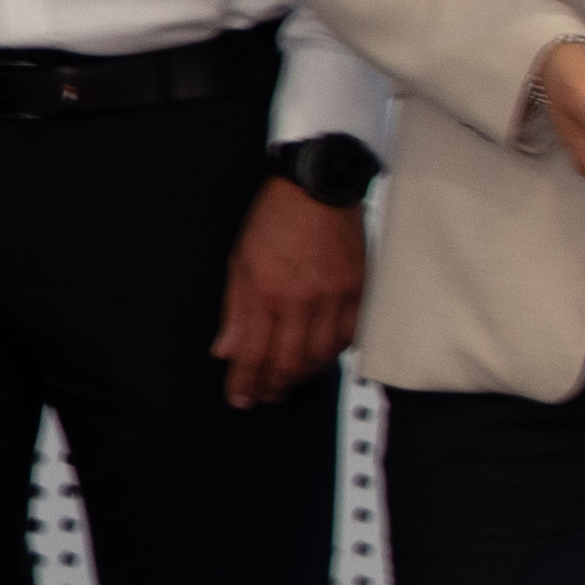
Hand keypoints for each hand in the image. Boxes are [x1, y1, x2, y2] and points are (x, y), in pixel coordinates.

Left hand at [212, 178, 367, 407]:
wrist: (318, 187)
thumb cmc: (276, 218)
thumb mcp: (238, 261)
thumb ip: (233, 311)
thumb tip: (225, 350)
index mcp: (266, 292)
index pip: (253, 354)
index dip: (244, 382)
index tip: (239, 397)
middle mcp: (302, 300)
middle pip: (288, 363)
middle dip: (273, 387)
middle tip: (264, 396)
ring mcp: (335, 298)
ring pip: (321, 356)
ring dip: (302, 376)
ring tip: (288, 381)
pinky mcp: (359, 292)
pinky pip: (349, 337)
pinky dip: (333, 354)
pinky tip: (320, 357)